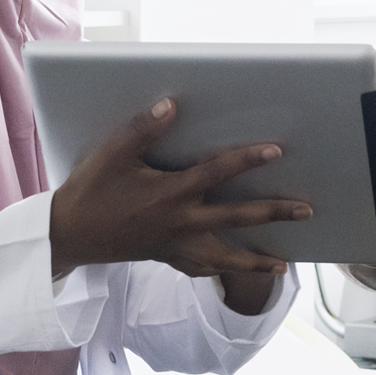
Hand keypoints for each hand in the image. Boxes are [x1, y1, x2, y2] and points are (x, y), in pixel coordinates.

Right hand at [49, 98, 310, 278]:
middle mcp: (180, 223)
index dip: (247, 159)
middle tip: (306, 211)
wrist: (69, 234)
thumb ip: (144, 128)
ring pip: (225, 256)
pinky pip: (201, 268)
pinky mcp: (166, 257)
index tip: (276, 151)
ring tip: (283, 262)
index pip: (217, 172)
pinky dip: (222, 269)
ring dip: (256, 258)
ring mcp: (175, 245)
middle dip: (274, 213)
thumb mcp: (113, 153)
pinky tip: (233, 268)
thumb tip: (173, 106)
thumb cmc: (91, 190)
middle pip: (237, 218)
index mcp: (171, 194)